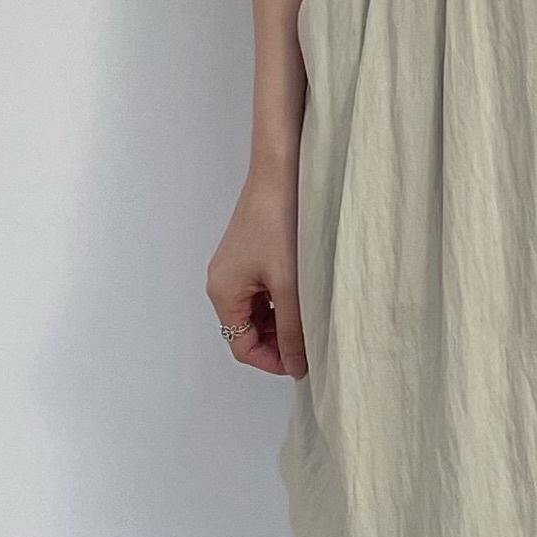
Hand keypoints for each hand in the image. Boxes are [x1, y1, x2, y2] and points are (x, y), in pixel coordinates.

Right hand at [206, 158, 304, 376]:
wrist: (282, 170)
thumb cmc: (281, 221)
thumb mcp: (291, 285)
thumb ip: (294, 330)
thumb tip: (296, 367)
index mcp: (223, 292)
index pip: (241, 346)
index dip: (273, 361)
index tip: (303, 363)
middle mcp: (222, 281)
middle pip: (248, 330)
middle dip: (279, 342)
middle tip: (313, 342)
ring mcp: (235, 267)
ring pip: (258, 312)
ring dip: (284, 321)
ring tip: (314, 318)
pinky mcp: (249, 254)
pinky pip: (263, 291)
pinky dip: (283, 301)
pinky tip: (307, 295)